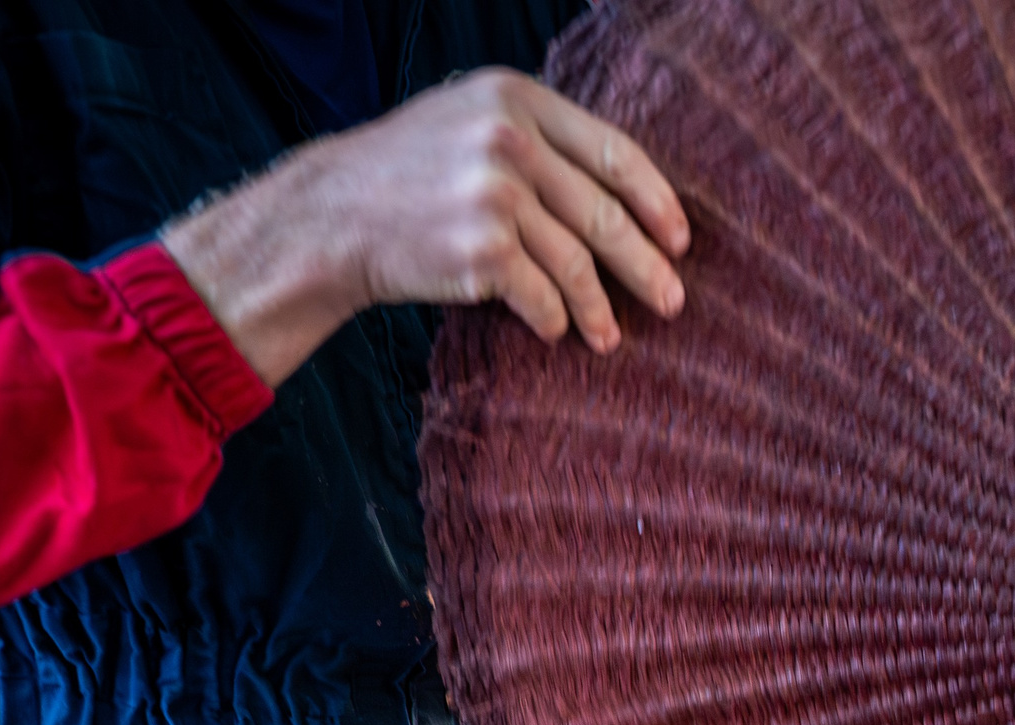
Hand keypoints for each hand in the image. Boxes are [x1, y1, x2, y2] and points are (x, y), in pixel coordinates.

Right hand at [162, 69, 691, 389]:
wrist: (333, 215)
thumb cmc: (411, 174)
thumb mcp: (469, 121)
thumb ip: (539, 137)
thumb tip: (628, 190)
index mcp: (515, 98)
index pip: (615, 151)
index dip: (658, 201)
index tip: (681, 239)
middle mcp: (507, 138)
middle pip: (606, 214)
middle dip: (647, 267)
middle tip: (673, 301)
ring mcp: (493, 193)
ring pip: (578, 265)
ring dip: (600, 311)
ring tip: (609, 338)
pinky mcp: (480, 250)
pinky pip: (543, 298)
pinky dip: (556, 321)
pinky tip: (558, 332)